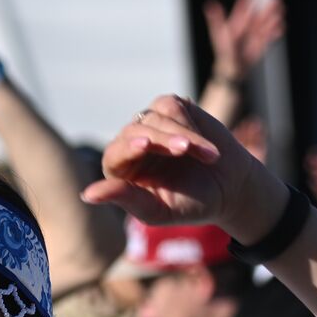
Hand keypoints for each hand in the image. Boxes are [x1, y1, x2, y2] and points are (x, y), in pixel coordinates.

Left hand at [81, 94, 285, 241]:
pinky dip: (190, 123)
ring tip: (208, 156)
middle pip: (135, 132)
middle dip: (162, 140)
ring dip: (183, 134)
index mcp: (121, 171)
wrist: (230, 188)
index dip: (127, 149)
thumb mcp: (158, 210)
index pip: (114, 156)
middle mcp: (131, 144)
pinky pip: (171, 106)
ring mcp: (150, 124)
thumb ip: (125, 199)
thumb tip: (86, 194)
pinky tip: (206, 145)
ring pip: (155, 117)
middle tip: (185, 149)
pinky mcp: (171, 108)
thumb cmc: (190, 204)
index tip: (145, 145)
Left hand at [203, 0, 284, 82]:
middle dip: (267, 5)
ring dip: (274, 16)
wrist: (232, 68)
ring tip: (280, 11)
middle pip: (258, 12)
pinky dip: (275, 32)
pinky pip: (270, 35)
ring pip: (266, 22)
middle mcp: (247, 26)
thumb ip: (216, 18)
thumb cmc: (224, 51)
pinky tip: (281, 27)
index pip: (242, 5)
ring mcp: (255, 34)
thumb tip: (209, 4)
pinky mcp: (261, 42)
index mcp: (236, 21)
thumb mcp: (219, 32)